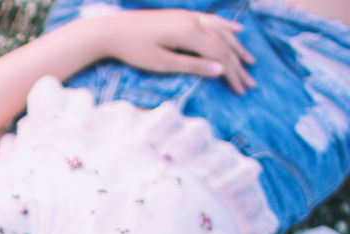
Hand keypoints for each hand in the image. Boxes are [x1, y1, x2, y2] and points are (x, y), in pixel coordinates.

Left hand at [95, 9, 255, 94]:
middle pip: (223, 45)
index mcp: (190, 33)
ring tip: (250, 62)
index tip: (241, 90)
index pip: (219, 55)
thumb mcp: (162, 63)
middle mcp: (193, 21)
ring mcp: (188, 16)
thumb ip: (192, 66)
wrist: (111, 30)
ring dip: (236, 48)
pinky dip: (226, 26)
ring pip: (221, 32)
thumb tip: (220, 70)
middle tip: (250, 83)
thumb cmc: (133, 50)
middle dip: (238, 65)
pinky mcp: (181, 16)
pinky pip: (211, 20)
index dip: (232, 74)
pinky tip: (237, 31)